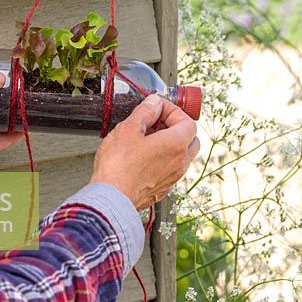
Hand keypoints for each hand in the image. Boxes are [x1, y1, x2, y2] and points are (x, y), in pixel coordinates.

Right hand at [90, 94, 199, 209]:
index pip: (188, 121)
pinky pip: (170, 168)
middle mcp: (180, 162)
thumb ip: (145, 112)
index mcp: (176, 144)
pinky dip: (162, 158)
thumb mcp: (128, 129)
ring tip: (146, 138)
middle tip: (155, 121)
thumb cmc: (118, 166)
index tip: (156, 107)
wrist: (111, 198)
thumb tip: (154, 103)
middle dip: (175, 126)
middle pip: (190, 139)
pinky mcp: (162, 189)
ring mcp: (172, 178)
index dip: (172, 110)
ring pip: (181, 155)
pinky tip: (141, 156)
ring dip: (168, 143)